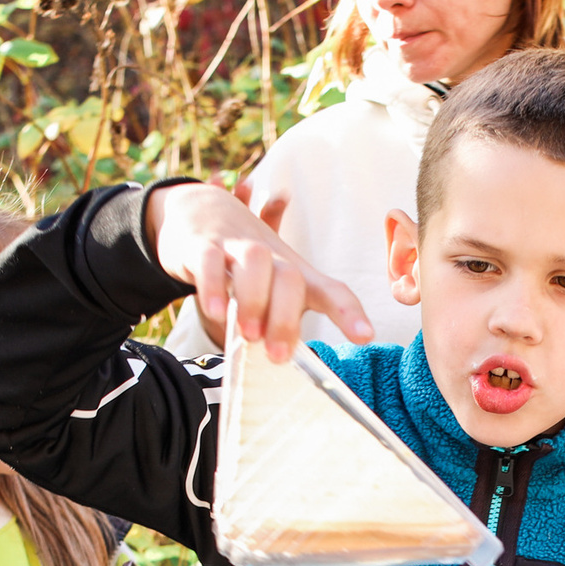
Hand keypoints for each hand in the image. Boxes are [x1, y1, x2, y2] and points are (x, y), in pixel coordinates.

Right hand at [145, 181, 369, 360]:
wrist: (200, 207)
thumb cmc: (244, 262)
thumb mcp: (269, 287)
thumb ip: (276, 324)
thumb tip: (282, 358)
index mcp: (294, 273)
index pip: (330, 290)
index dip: (348, 312)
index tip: (365, 336)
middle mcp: (271, 257)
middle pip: (290, 278)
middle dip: (285, 319)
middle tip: (276, 355)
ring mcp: (236, 246)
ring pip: (254, 261)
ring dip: (253, 301)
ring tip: (248, 334)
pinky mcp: (202, 245)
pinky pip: (209, 260)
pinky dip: (213, 286)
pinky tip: (215, 311)